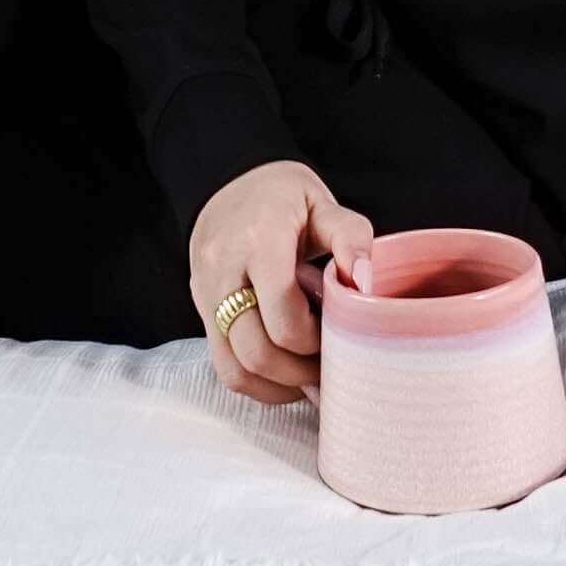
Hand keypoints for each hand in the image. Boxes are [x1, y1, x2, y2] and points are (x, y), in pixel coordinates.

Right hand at [190, 159, 374, 408]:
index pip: (283, 316)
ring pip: (236, 369)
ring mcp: (205, 295)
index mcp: (259, 241)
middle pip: (256, 352)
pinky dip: (258, 381)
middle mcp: (222, 272)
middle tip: (330, 364)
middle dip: (299, 371)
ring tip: (309, 376)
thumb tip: (364, 283)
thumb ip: (350, 237)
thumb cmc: (281, 196)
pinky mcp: (200, 311)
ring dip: (278, 384)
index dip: (315, 339)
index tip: (336, 331)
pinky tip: (285, 373)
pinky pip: (224, 366)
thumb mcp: (323, 203)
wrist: (227, 181)